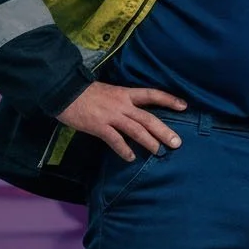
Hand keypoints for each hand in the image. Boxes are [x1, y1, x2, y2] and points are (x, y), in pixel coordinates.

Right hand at [56, 83, 187, 161]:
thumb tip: (133, 113)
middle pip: (148, 117)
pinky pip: (115, 140)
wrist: (64, 91)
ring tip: (159, 152)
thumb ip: (122, 101)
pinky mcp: (99, 126)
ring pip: (136, 129)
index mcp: (125, 93)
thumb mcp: (109, 92)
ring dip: (149, 142)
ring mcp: (111, 115)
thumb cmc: (85, 92)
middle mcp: (122, 104)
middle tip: (177, 143)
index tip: (184, 106)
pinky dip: (124, 149)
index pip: (152, 94)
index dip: (168, 99)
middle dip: (164, 130)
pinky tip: (131, 158)